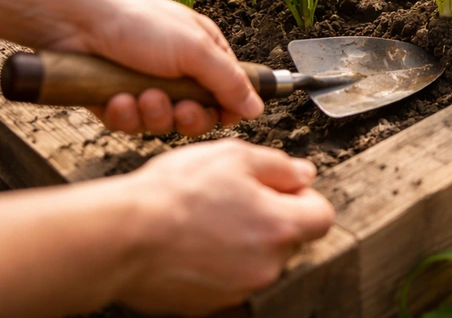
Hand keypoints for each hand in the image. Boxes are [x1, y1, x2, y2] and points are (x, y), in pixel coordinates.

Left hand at [57, 0, 262, 136]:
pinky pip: (130, 125)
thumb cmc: (137, 21)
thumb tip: (257, 105)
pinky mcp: (117, 101)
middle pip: (198, 115)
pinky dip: (124, 115)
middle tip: (180, 108)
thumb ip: (230, 81)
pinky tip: (116, 98)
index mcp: (204, 53)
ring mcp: (147, 87)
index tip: (224, 117)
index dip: (228, 109)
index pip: (229, 93)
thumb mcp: (195, 49)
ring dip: (153, 114)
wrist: (74, 21)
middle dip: (189, 116)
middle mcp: (178, 72)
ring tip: (141, 95)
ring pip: (163, 124)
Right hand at [116, 140, 333, 314]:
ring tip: (206, 217)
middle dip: (271, 217)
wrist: (121, 236)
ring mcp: (237, 290)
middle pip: (289, 239)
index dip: (303, 197)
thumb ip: (279, 166)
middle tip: (235, 196)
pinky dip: (216, 261)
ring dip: (243, 240)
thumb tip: (304, 174)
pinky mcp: (207, 305)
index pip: (322, 216)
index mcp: (280, 228)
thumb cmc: (175, 194)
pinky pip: (226, 278)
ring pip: (257, 259)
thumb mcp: (235, 156)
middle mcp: (266, 266)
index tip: (280, 187)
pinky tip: (191, 240)